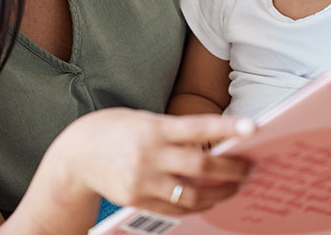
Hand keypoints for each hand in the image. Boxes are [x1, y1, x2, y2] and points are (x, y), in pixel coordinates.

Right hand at [50, 108, 255, 214]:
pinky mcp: (136, 200)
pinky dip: (197, 206)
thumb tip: (216, 145)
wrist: (77, 154)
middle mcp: (150, 155)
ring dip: (219, 192)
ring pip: (192, 193)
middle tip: (251, 168)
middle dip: (232, 168)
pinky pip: (175, 209)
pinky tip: (210, 200)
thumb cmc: (119, 130)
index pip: (198, 127)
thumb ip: (176, 132)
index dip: (227, 128)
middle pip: (200, 165)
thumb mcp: (146, 120)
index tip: (253, 128)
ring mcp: (142, 181)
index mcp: (154, 128)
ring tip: (236, 186)